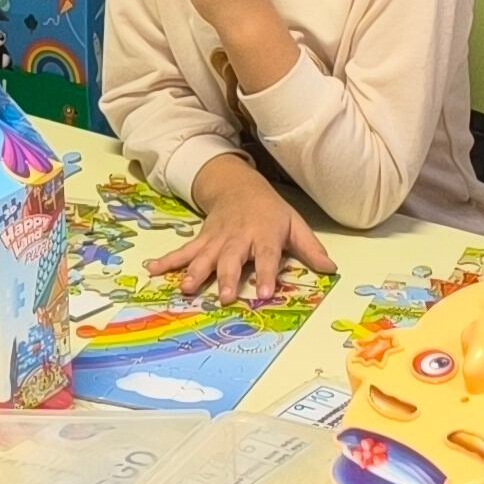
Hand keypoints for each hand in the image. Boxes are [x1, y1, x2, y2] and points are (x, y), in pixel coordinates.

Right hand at [147, 163, 330, 307]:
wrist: (239, 186)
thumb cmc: (270, 211)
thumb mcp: (294, 224)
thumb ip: (310, 248)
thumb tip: (330, 269)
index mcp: (264, 234)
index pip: (267, 255)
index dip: (267, 274)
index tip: (266, 293)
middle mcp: (238, 237)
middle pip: (232, 259)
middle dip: (228, 278)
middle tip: (226, 298)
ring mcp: (216, 239)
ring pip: (205, 257)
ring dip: (195, 273)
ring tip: (186, 289)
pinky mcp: (201, 240)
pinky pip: (183, 251)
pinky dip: (168, 261)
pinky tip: (152, 270)